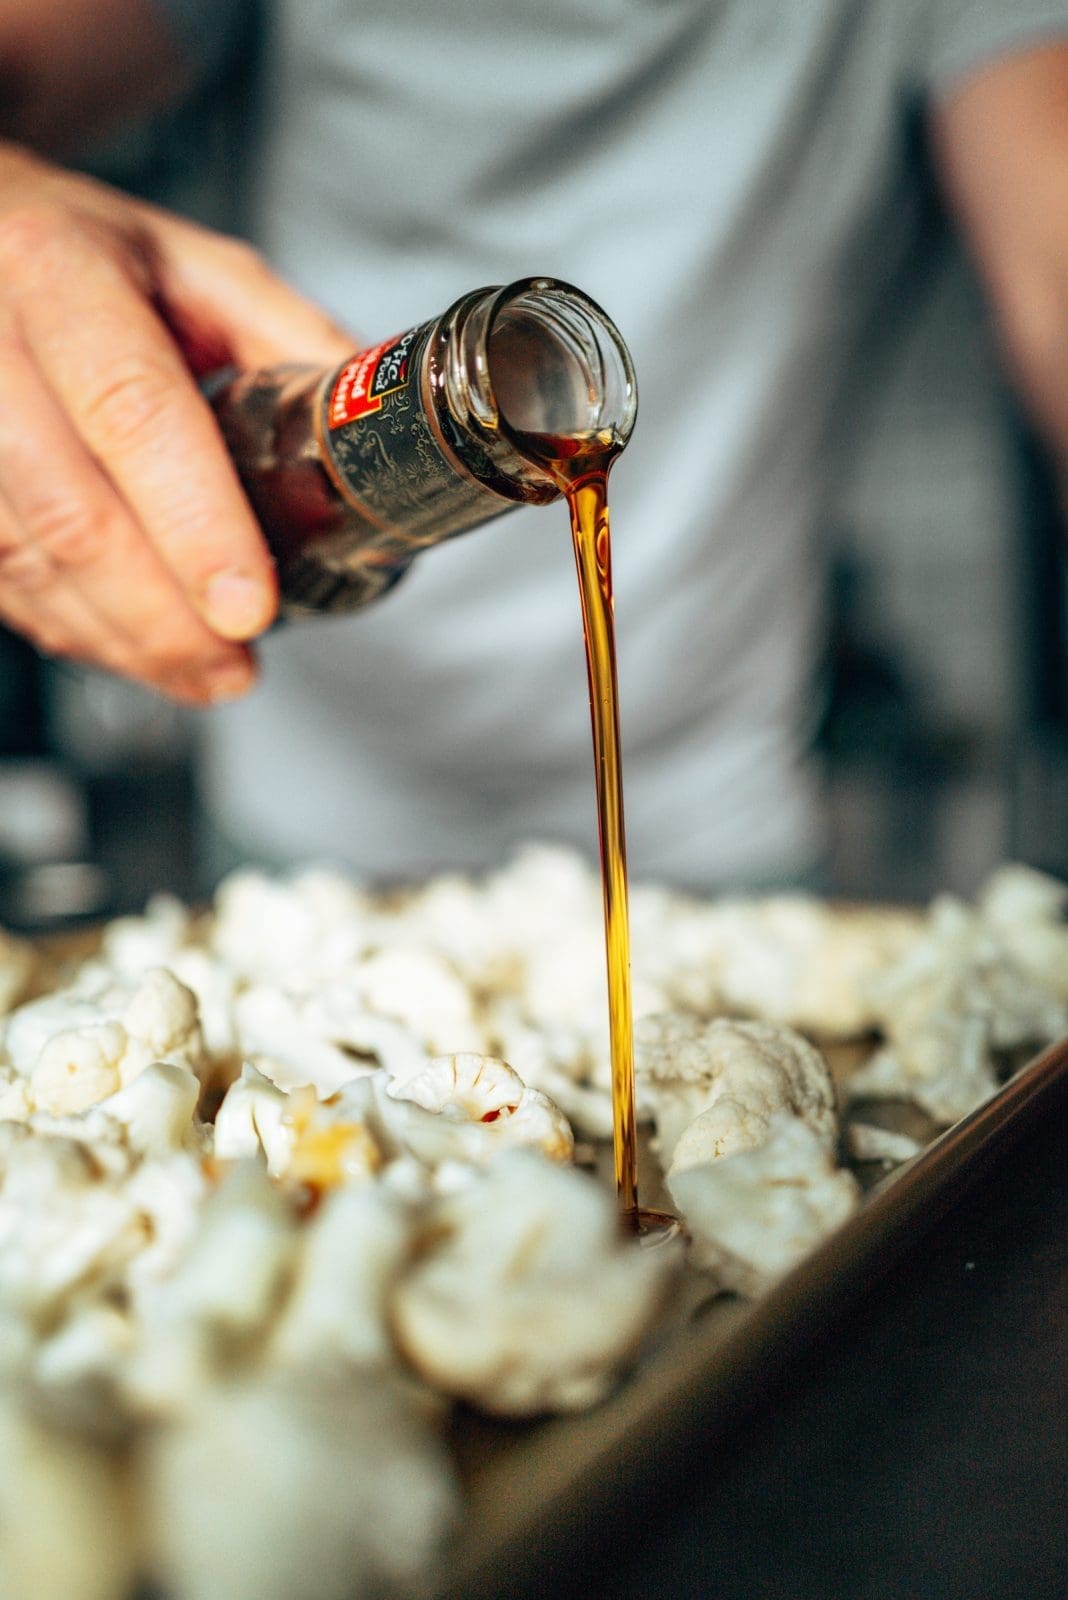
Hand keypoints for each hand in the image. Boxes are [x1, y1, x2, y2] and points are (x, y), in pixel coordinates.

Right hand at [0, 143, 353, 702]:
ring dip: (119, 640)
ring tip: (202, 675)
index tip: (249, 607)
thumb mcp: (197, 265)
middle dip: (163, 618)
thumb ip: (288, 344)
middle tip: (234, 669)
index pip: (134, 411)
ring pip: (21, 559)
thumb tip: (387, 429)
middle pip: (70, 511)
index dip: (195, 523)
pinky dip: (68, 627)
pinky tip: (130, 649)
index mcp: (64, 271)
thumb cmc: (89, 255)